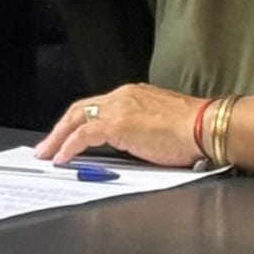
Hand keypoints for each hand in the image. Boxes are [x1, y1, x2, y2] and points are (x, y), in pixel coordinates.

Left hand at [33, 83, 203, 166]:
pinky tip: (61, 158)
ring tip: (47, 153)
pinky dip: (68, 146)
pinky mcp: (117, 124)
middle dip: (61, 127)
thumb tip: (135, 145)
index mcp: (135, 95)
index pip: (98, 105)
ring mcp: (119, 108)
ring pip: (76, 118)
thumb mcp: (162, 125)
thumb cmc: (194, 130)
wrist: (205, 126)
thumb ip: (143, 129)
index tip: (69, 135)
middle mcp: (123, 96)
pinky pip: (82, 135)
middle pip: (81, 108)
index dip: (80, 121)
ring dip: (58, 137)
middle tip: (47, 146)